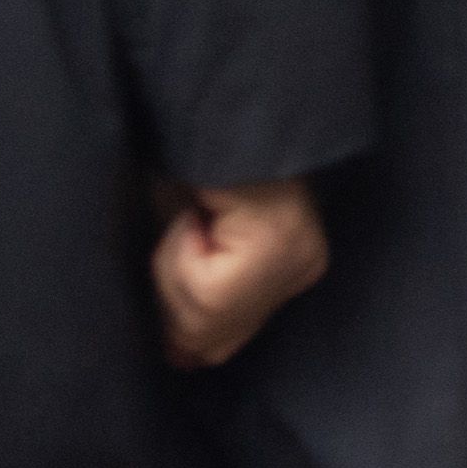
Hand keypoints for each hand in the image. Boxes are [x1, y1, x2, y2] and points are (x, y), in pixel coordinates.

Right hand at [150, 177, 327, 369]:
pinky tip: (195, 214)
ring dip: (171, 267)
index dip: (180, 334)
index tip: (164, 319)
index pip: (227, 340)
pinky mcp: (274, 249)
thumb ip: (182, 295)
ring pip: (201, 315)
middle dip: (173, 301)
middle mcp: (302, 266)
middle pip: (212, 339)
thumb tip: (176, 357)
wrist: (214, 110)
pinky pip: (203, 290)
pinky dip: (177, 254)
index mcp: (292, 264)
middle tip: (178, 240)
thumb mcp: (184, 235)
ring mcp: (293, 259)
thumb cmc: (192, 164)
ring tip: (189, 218)